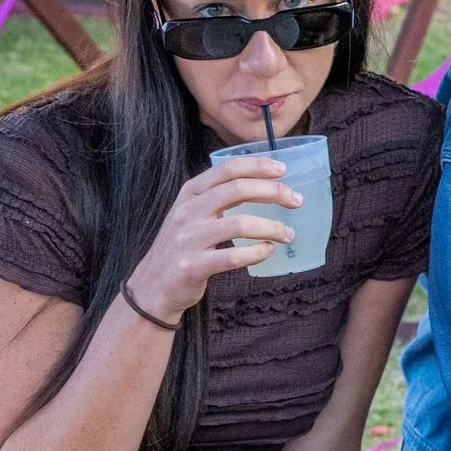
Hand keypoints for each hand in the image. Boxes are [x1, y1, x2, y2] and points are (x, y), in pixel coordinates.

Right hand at [130, 155, 301, 318]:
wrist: (153, 285)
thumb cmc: (183, 245)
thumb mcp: (192, 212)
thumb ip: (219, 196)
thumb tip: (265, 183)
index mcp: (190, 192)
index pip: (227, 168)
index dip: (258, 165)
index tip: (283, 170)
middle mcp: (187, 211)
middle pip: (237, 189)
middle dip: (273, 192)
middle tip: (296, 200)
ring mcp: (188, 238)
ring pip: (240, 224)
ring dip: (271, 228)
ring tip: (288, 234)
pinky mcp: (193, 266)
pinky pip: (233, 256)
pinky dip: (257, 253)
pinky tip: (268, 251)